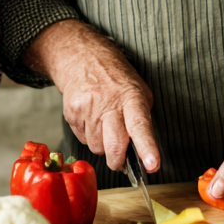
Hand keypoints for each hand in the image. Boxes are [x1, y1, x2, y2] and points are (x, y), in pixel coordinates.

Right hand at [25, 20, 158, 172]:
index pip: (140, 126)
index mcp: (131, 97)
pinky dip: (89, 136)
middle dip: (118, 161)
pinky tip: (91, 119)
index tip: (151, 165)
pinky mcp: (71, 113)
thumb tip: (141, 153)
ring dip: (102, 144)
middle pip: (114, 146)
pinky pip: (83, 140)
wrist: (83, 59)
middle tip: (120, 161)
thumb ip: (141, 119)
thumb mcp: (138, 91)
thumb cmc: (116, 79)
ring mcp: (88, 109)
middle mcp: (109, 104)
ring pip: (96, 148)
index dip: (146, 148)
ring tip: (103, 124)